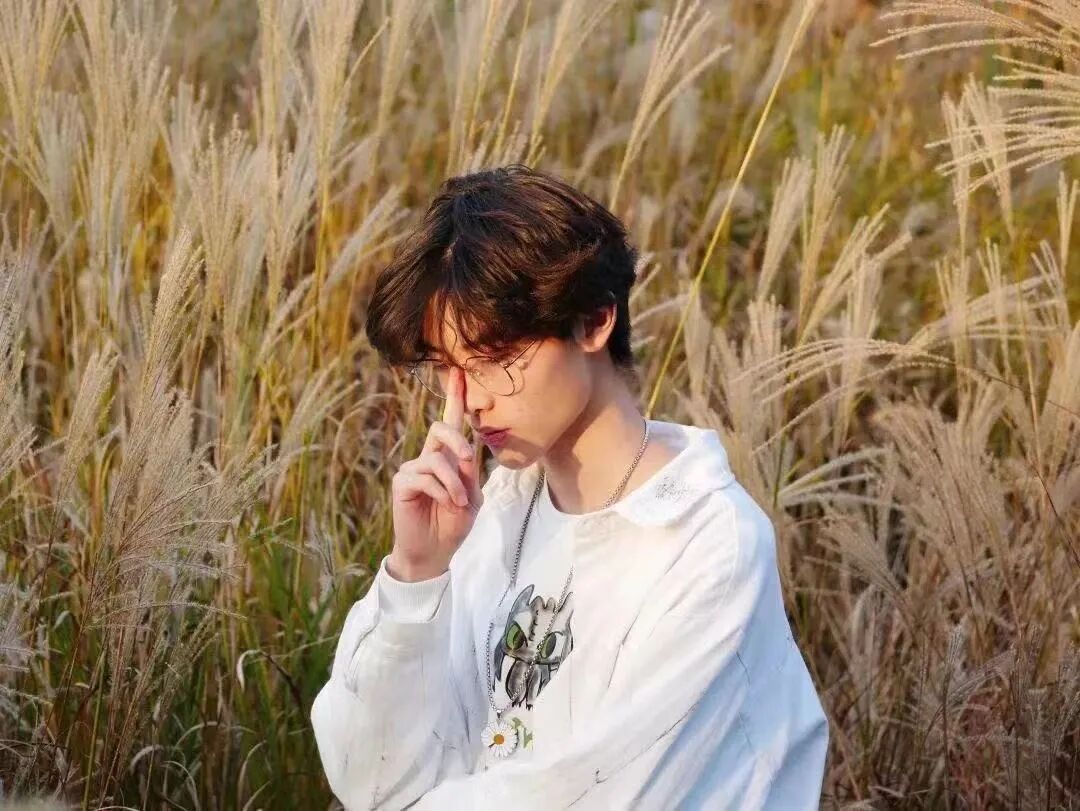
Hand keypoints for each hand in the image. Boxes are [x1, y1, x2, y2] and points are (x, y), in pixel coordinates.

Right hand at [388, 367, 484, 581]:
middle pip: (440, 428)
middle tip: (468, 459)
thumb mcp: (471, 497)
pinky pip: (425, 477)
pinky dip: (442, 492)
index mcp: (448, 457)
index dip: (454, 397)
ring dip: (454, 483)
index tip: (457, 371)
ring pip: (437, 459)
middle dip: (457, 439)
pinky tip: (447, 505)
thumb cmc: (453, 523)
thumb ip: (469, 473)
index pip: (450, 422)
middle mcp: (428, 458)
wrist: (434, 552)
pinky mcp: (402, 483)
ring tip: (460, 504)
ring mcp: (413, 469)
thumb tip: (466, 451)